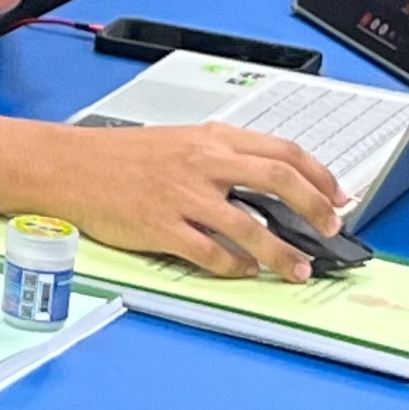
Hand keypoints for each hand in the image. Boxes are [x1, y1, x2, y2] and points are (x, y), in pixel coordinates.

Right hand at [68, 125, 346, 281]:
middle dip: (315, 209)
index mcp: (211, 138)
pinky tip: (245, 271)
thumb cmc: (119, 157)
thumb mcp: (180, 141)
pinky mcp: (162, 227)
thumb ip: (223, 157)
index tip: (339, 196)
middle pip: (278, 181)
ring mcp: (183, 196)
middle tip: (330, 230)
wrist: (69, 167)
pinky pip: (211, 253)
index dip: (320, 175)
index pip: (282, 150)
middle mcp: (203, 163)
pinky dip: (235, 266)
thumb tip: (269, 182)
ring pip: (250, 226)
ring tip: (299, 269)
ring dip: (282, 252)